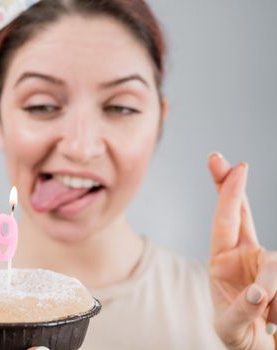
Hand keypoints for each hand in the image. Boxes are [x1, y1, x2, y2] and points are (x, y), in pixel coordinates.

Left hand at [207, 152, 276, 348]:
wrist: (256, 347)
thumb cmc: (238, 333)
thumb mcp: (231, 327)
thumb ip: (243, 310)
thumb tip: (261, 291)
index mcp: (221, 261)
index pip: (224, 221)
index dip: (228, 193)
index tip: (234, 167)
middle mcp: (243, 254)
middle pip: (239, 212)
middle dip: (231, 184)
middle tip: (229, 160)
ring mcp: (267, 262)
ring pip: (276, 261)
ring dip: (272, 286)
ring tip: (270, 314)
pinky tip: (275, 313)